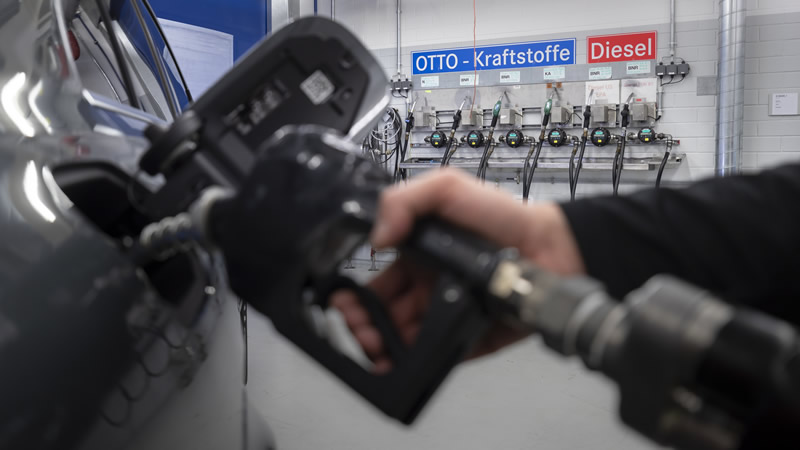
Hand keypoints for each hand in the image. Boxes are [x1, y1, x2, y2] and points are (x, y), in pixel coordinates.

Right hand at [331, 169, 584, 371]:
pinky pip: (436, 355)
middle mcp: (428, 287)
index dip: (357, 295)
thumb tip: (377, 235)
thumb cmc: (504, 217)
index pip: (376, 283)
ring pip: (403, 341)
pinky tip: (401, 363)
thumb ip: (405, 199)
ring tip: (376, 349)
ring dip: (383, 348)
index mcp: (417, 256)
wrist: (551, 248)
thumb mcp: (448, 187)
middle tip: (360, 331)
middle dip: (363, 326)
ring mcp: (447, 313)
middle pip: (383, 316)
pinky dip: (415, 364)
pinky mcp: (468, 338)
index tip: (344, 302)